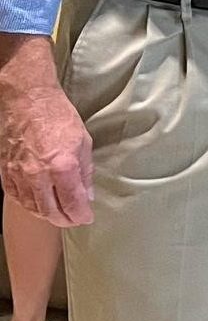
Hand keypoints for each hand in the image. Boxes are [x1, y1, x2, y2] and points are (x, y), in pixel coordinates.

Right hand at [0, 77, 92, 227]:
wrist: (28, 101)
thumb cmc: (58, 117)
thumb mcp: (83, 142)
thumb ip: (85, 172)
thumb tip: (87, 195)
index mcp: (62, 166)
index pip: (72, 203)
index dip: (81, 215)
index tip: (86, 218)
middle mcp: (38, 174)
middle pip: (50, 211)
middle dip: (64, 220)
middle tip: (73, 220)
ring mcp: (19, 173)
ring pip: (31, 206)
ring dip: (46, 214)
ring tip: (57, 214)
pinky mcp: (6, 170)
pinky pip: (15, 196)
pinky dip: (27, 204)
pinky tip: (35, 204)